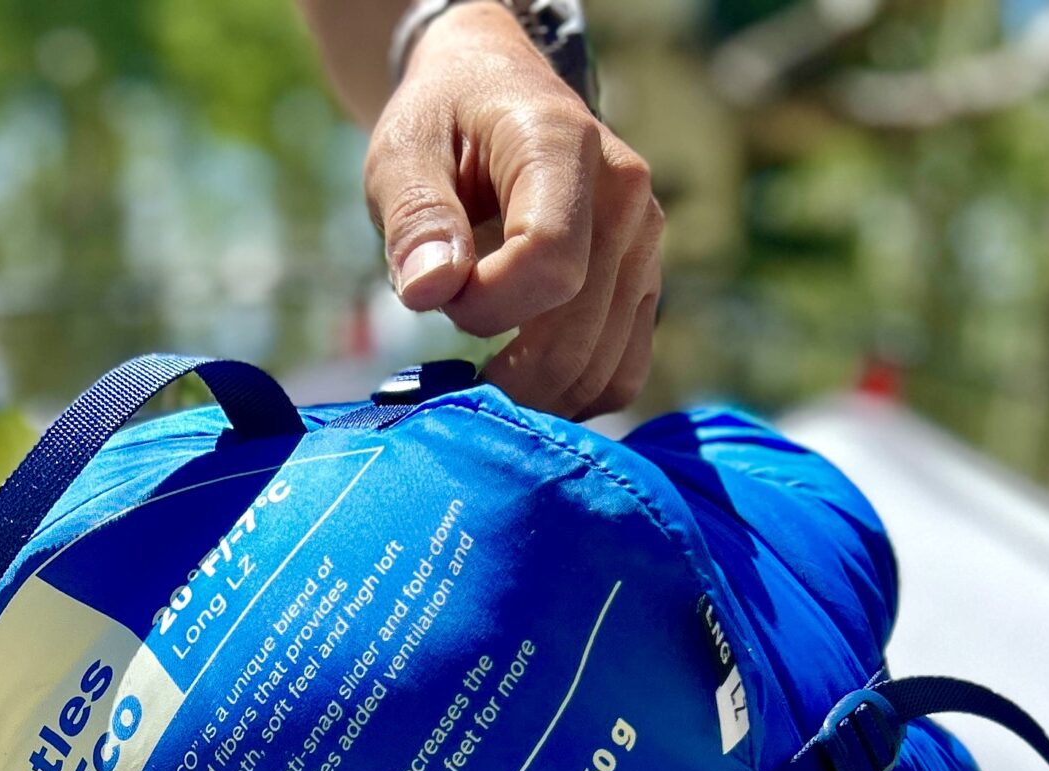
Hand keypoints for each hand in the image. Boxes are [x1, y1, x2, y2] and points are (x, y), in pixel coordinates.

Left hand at [367, 2, 661, 418]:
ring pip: (605, 366)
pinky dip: (570, 399)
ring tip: (479, 378)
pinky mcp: (645, 282)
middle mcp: (626, 195)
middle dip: (505, 369)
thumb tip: (429, 292)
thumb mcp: (401, 154)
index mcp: (564, 145)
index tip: (436, 300)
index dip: (486, 307)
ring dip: (535, 395)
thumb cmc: (441, 123)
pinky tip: (520, 388)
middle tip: (447, 359)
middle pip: (579, 331)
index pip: (551, 262)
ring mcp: (646, 243)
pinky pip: (622, 370)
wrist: (493, 93)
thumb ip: (415, 219)